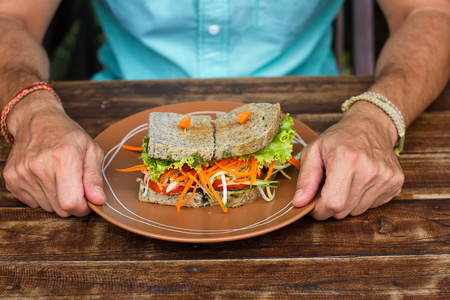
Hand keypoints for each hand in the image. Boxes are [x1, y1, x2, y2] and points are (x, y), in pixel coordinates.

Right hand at [3, 92, 105, 216]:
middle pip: (60, 208)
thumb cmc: (68, 135)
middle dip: (72, 202)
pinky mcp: (11, 178)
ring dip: (57, 198)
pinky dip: (42, 195)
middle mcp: (39, 167)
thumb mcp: (91, 150)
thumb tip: (98, 200)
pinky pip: (32, 203)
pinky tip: (45, 178)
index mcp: (63, 159)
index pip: (71, 203)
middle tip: (75, 185)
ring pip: (47, 207)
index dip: (83, 207)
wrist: (37, 120)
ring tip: (59, 177)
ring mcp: (22, 173)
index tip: (87, 199)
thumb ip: (95, 177)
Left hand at [292, 101, 404, 219]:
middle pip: (344, 210)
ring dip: (347, 202)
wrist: (371, 125)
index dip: (319, 210)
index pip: (333, 203)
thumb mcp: (314, 151)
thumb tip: (299, 202)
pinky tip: (360, 181)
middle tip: (329, 187)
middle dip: (331, 204)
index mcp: (347, 160)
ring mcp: (386, 177)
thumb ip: (305, 178)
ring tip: (346, 181)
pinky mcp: (396, 183)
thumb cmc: (340, 138)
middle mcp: (370, 170)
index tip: (313, 204)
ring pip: (357, 211)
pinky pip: (372, 206)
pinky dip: (362, 199)